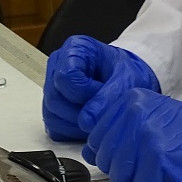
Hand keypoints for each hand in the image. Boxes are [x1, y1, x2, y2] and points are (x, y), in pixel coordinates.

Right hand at [41, 36, 159, 140]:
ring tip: (99, 114)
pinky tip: (91, 123)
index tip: (104, 92)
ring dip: (79, 123)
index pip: (65, 77)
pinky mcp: (52, 110)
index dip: (85, 92)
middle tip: (103, 108)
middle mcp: (56, 67)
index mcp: (73, 50)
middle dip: (81, 111)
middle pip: (55, 98)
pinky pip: (55, 128)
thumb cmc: (128, 74)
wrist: (129, 83)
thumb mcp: (127, 80)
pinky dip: (74, 132)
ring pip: (52, 115)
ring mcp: (52, 90)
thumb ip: (108, 97)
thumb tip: (86, 122)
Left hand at [82, 88, 181, 181]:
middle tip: (143, 165)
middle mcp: (135, 117)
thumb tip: (89, 152)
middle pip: (106, 159)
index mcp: (129, 102)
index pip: (96, 138)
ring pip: (120, 176)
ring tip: (154, 170)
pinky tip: (166, 175)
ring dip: (137, 179)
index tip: (127, 154)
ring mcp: (147, 139)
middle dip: (122, 169)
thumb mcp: (147, 112)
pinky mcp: (159, 161)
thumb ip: (116, 127)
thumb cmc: (179, 129)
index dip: (108, 153)